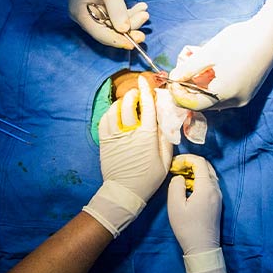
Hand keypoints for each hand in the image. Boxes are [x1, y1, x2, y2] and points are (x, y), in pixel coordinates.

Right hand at [70, 0, 149, 47]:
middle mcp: (83, 16)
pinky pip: (113, 16)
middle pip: (107, 31)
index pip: (101, 34)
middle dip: (128, 28)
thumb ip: (116, 9)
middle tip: (145, 21)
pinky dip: (126, 13)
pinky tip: (140, 7)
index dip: (119, 40)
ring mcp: (90, 12)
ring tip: (145, 11)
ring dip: (130, 19)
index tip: (136, 41)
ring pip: (113, 24)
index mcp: (80, 12)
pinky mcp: (98, 8)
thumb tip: (124, 30)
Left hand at [82, 74, 171, 235]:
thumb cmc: (148, 178)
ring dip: (121, 102)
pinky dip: (110, 113)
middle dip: (133, 94)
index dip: (146, 90)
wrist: (125, 192)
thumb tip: (167, 121)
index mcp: (147, 136)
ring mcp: (115, 136)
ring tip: (127, 103)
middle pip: (129, 104)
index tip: (144, 80)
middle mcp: (130, 132)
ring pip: (115, 110)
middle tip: (137, 94)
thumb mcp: (165, 161)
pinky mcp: (105, 141)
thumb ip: (167, 139)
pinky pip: (104, 120)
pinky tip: (116, 114)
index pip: (147, 106)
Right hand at [166, 155, 227, 272]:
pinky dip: (198, 180)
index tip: (174, 164)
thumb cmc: (187, 228)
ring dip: (195, 172)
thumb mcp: (175, 205)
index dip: (186, 158)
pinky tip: (187, 188)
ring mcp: (218, 196)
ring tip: (179, 177)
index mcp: (206, 187)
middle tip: (176, 168)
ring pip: (208, 175)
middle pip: (206, 166)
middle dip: (191, 163)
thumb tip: (180, 177)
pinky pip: (209, 184)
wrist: (202, 247)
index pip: (200, 162)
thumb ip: (176, 185)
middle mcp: (215, 189)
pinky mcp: (216, 203)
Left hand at [170, 0, 272, 110]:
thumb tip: (173, 78)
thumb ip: (189, 68)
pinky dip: (216, 85)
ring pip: (216, 99)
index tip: (170, 81)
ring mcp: (245, 97)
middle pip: (204, 103)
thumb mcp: (209, 53)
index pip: (193, 104)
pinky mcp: (250, 90)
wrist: (271, 33)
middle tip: (183, 71)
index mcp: (223, 95)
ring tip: (197, 68)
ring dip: (203, 87)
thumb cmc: (239, 41)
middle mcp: (235, 102)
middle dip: (190, 90)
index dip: (178, 94)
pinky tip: (213, 69)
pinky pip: (227, 94)